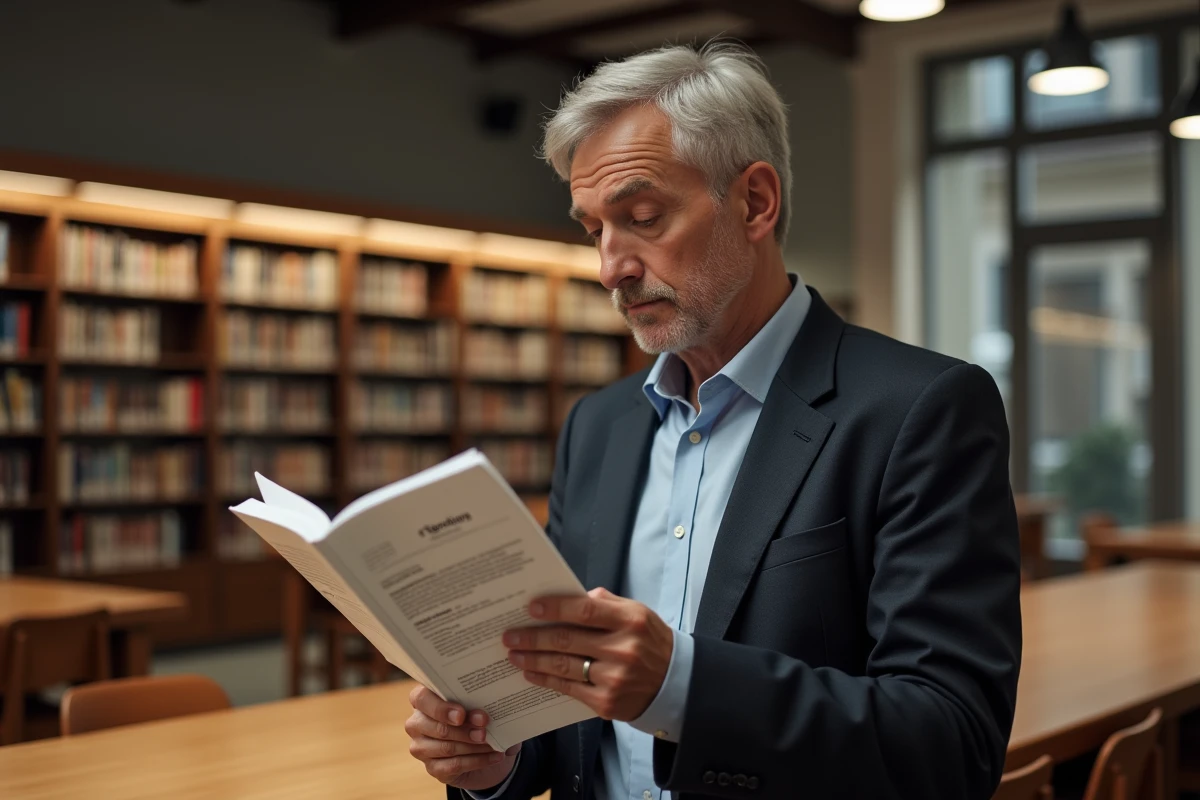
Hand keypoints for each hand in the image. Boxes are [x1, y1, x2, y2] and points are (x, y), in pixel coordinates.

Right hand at [405, 684, 520, 790]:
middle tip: (484, 730)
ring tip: (494, 743)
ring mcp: (421, 748)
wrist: (482, 748)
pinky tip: (495, 756)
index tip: (462, 714)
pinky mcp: (433, 768)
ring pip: (447, 747)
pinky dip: (479, 760)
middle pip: (438, 727)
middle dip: (465, 729)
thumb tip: (494, 707)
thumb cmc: (476, 718)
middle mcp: (417, 723)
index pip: (421, 699)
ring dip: (474, 746)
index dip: (441, 708)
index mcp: (424, 699)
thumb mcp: (478, 706)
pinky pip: (455, 765)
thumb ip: (482, 703)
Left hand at [504, 586, 673, 720]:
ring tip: (514, 654)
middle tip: (510, 635)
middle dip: (533, 637)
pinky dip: (547, 680)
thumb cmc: (649, 641)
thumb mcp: (637, 614)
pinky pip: (569, 689)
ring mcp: (614, 678)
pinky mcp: (607, 702)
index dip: (555, 608)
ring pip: (563, 667)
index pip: (584, 610)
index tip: (531, 607)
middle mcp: (622, 649)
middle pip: (567, 640)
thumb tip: (569, 598)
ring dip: (533, 660)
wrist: (675, 683)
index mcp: (630, 620)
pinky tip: (532, 673)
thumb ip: (605, 604)